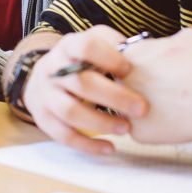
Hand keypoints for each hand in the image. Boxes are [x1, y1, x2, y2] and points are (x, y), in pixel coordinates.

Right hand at [22, 25, 148, 154]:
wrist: (44, 77)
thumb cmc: (81, 62)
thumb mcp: (95, 44)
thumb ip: (117, 48)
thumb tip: (149, 57)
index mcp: (68, 46)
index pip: (85, 46)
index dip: (109, 58)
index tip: (130, 70)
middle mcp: (52, 69)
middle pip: (81, 82)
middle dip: (114, 97)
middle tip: (141, 108)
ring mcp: (45, 95)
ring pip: (70, 111)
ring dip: (101, 122)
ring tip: (126, 128)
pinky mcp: (43, 118)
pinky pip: (64, 135)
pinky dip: (88, 144)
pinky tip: (110, 147)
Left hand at [120, 28, 191, 145]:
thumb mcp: (189, 38)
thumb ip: (169, 41)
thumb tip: (171, 44)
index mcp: (130, 54)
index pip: (116, 53)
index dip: (135, 60)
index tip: (150, 66)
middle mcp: (121, 80)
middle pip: (122, 82)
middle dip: (138, 84)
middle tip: (162, 87)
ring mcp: (126, 108)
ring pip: (129, 108)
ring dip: (144, 106)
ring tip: (170, 105)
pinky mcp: (137, 131)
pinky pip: (142, 129)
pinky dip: (158, 127)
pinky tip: (175, 121)